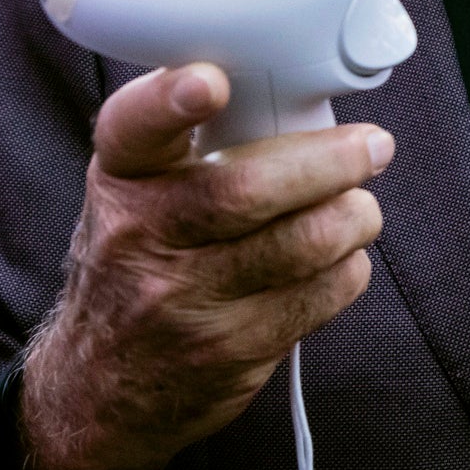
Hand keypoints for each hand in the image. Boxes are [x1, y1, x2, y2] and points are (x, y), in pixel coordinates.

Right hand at [18, 64, 388, 469]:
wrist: (100, 388)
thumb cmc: (136, 267)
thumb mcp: (136, 195)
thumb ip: (193, 146)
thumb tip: (295, 96)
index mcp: (121, 181)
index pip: (133, 129)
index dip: (169, 101)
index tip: (209, 81)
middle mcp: (143, 239)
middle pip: (249, 189)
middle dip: (331, 161)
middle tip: (370, 147)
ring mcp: (187, 302)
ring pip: (305, 243)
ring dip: (354, 216)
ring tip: (358, 207)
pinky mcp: (236, 350)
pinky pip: (323, 294)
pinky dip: (348, 267)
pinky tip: (338, 259)